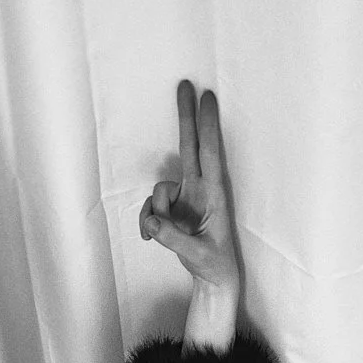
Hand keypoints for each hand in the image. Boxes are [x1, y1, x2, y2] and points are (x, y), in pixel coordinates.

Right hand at [139, 80, 238, 293]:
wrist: (212, 279)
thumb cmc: (214, 265)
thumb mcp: (198, 256)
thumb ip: (174, 239)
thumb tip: (152, 222)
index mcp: (215, 195)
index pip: (209, 153)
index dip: (206, 125)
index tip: (206, 98)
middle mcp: (199, 190)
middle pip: (189, 145)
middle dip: (186, 115)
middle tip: (185, 83)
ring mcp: (183, 198)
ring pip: (159, 190)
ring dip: (156, 212)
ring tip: (165, 235)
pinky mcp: (170, 209)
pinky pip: (150, 207)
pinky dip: (147, 222)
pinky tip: (151, 237)